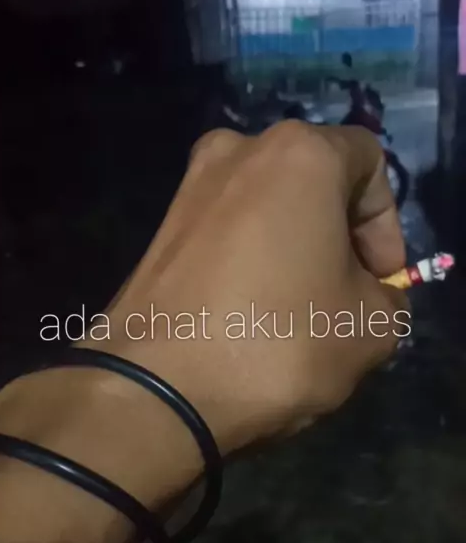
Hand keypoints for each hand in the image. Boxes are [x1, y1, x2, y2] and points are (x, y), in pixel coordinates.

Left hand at [93, 121, 407, 454]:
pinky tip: (251, 321)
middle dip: (338, 237)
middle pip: (312, 184)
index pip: (368, 162)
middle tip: (345, 297)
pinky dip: (249, 266)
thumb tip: (369, 294)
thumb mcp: (371, 328)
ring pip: (266, 211)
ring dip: (292, 252)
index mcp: (299, 153)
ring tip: (298, 315)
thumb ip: (387, 297)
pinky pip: (226, 237)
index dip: (387, 223)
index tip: (381, 280)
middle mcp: (237, 152)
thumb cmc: (280, 343)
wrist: (156, 390)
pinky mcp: (158, 233)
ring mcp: (188, 190)